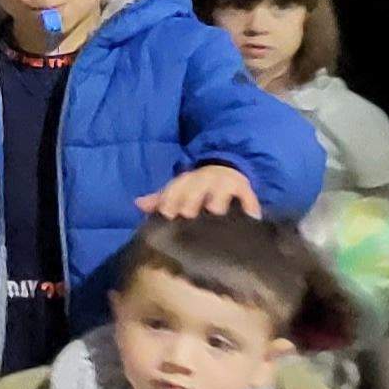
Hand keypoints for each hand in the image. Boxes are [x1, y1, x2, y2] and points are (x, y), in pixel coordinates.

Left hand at [138, 164, 259, 218]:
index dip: (170, 200)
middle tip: (189, 215)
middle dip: (191, 200)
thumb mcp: (177, 192)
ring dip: (217, 200)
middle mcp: (204, 179)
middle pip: (196, 188)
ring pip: (220, 190)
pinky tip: (250, 216)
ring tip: (216, 213)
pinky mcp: (245, 190)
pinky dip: (250, 206)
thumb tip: (138, 203)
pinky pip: (248, 197)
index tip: (167, 214)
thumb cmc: (196, 189)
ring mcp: (225, 183)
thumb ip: (160, 200)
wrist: (225, 171)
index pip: (175, 188)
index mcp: (185, 181)